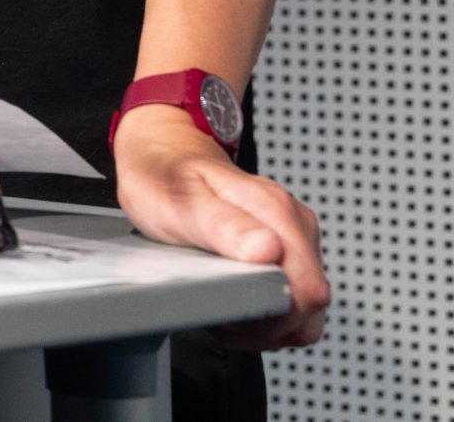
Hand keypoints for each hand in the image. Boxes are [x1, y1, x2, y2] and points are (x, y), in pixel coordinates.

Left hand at [112, 103, 327, 348]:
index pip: (306, 289)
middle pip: (311, 302)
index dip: (273, 314)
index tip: (234, 308)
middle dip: (269, 321)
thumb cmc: (163, 173)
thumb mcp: (178, 200)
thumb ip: (222, 226)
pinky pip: (294, 295)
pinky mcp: (288, 247)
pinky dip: (268, 309)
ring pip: (305, 305)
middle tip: (223, 308)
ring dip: (269, 318)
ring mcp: (294, 235)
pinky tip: (235, 296)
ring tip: (226, 302)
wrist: (162, 152)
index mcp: (272, 210)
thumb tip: (268, 250)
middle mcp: (292, 222)